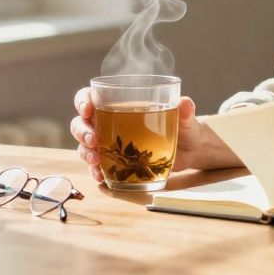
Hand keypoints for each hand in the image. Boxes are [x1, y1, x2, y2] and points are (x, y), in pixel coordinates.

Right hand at [70, 89, 241, 183]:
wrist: (192, 152)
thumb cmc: (186, 128)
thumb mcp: (187, 120)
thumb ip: (185, 111)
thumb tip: (184, 102)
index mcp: (122, 103)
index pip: (92, 96)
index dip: (83, 100)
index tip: (87, 109)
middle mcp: (111, 122)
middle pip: (82, 123)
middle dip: (82, 131)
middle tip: (94, 141)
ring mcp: (112, 143)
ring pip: (86, 145)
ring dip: (86, 153)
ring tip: (96, 162)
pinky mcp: (117, 161)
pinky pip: (97, 166)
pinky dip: (95, 171)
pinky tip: (100, 178)